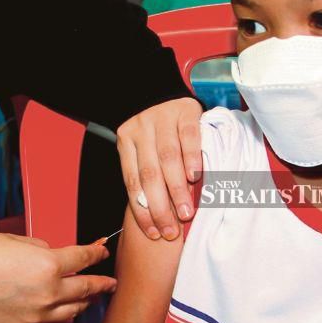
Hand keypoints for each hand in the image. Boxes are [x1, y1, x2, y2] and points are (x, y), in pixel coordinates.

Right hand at [0, 233, 116, 322]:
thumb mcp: (14, 240)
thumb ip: (39, 248)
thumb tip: (50, 254)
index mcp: (48, 265)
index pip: (83, 259)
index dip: (95, 253)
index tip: (101, 251)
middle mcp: (48, 294)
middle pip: (84, 289)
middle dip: (100, 284)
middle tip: (109, 282)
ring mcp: (35, 316)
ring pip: (69, 312)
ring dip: (80, 303)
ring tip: (87, 299)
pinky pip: (42, 322)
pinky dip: (47, 314)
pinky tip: (46, 308)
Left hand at [116, 97, 202, 240]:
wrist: (160, 89)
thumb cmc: (154, 131)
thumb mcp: (141, 149)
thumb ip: (147, 175)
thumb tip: (157, 217)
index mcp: (126, 141)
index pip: (132, 182)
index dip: (142, 210)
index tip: (153, 233)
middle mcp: (141, 130)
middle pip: (149, 173)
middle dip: (160, 206)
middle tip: (171, 229)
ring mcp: (162, 118)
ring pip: (167, 158)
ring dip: (177, 188)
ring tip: (185, 212)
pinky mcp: (184, 111)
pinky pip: (188, 136)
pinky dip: (192, 158)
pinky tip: (195, 176)